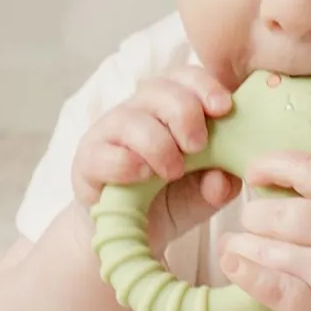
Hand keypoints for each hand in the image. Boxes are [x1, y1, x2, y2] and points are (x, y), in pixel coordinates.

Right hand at [71, 64, 241, 251]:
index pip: (185, 77)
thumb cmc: (172, 198)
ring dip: (158, 144)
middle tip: (197, 146)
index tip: (223, 108)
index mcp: (172, 106)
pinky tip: (142, 176)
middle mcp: (140, 110)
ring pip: (131, 119)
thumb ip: (219, 185)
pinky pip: (102, 152)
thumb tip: (221, 179)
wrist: (130, 233)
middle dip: (185, 114)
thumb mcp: (205, 194)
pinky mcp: (87, 160)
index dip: (205, 86)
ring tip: (173, 171)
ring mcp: (110, 132)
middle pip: (159, 89)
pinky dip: (125, 164)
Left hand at [217, 151, 310, 310]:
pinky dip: (248, 275)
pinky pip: (274, 288)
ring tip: (232, 245)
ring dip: (242, 245)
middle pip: (279, 211)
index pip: (308, 167)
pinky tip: (233, 265)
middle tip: (250, 220)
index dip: (272, 164)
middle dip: (254, 214)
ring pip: (269, 247)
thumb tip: (278, 185)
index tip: (253, 173)